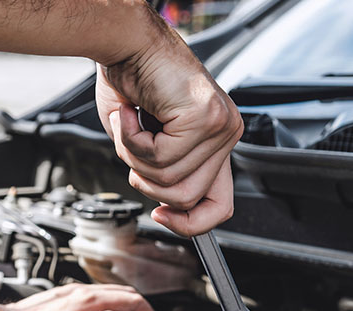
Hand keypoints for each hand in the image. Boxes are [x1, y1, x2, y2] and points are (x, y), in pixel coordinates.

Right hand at [96, 19, 242, 236]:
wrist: (126, 44)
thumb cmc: (132, 84)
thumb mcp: (147, 143)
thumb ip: (163, 174)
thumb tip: (166, 206)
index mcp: (216, 143)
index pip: (220, 205)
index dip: (189, 224)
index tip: (160, 215)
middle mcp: (226, 134)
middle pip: (188, 198)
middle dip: (146, 181)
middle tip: (131, 147)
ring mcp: (220, 126)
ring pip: (171, 181)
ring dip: (135, 157)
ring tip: (129, 124)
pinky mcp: (205, 117)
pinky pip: (162, 157)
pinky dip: (132, 141)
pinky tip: (130, 114)